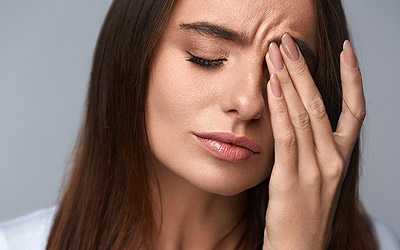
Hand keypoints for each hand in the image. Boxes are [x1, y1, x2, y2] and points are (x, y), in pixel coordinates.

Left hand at [262, 34, 364, 249]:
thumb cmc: (304, 212)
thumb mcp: (316, 176)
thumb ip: (310, 146)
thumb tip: (294, 112)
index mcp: (341, 157)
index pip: (355, 110)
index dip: (353, 78)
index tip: (347, 50)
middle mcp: (333, 160)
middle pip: (323, 104)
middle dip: (305, 69)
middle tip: (289, 42)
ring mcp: (315, 170)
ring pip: (305, 115)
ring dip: (290, 81)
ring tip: (276, 54)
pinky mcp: (291, 180)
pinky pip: (287, 136)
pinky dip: (280, 108)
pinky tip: (273, 86)